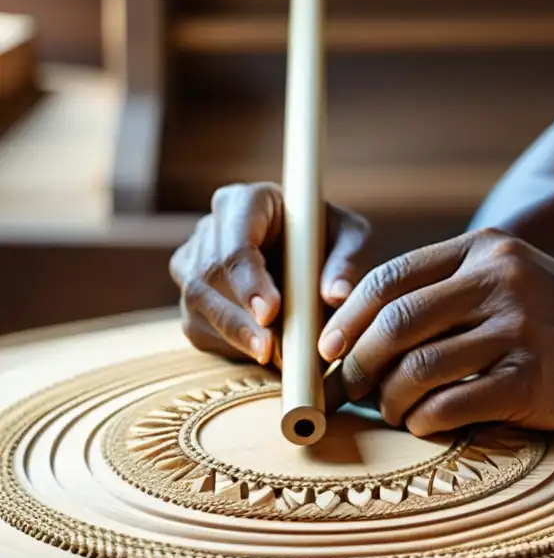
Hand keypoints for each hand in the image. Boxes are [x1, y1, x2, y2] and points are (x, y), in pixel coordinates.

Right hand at [169, 182, 372, 364]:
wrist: (320, 261)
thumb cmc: (335, 242)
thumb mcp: (355, 242)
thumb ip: (348, 262)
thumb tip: (336, 294)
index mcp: (247, 201)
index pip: (235, 240)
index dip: (248, 279)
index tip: (269, 312)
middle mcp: (211, 228)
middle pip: (208, 275)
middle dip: (239, 317)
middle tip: (271, 348)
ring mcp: (194, 263)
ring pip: (197, 303)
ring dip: (234, 335)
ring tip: (271, 356)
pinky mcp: (195, 299)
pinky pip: (198, 328)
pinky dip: (229, 346)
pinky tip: (261, 354)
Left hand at [317, 228, 553, 435]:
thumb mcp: (508, 274)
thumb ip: (448, 286)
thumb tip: (366, 327)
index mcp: (482, 249)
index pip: (390, 277)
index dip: (347, 316)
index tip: (328, 348)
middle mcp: (497, 281)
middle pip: (395, 323)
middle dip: (358, 363)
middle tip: (348, 389)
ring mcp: (515, 329)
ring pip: (417, 368)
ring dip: (389, 399)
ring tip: (391, 410)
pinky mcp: (529, 378)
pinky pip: (450, 404)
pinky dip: (424, 421)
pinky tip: (424, 424)